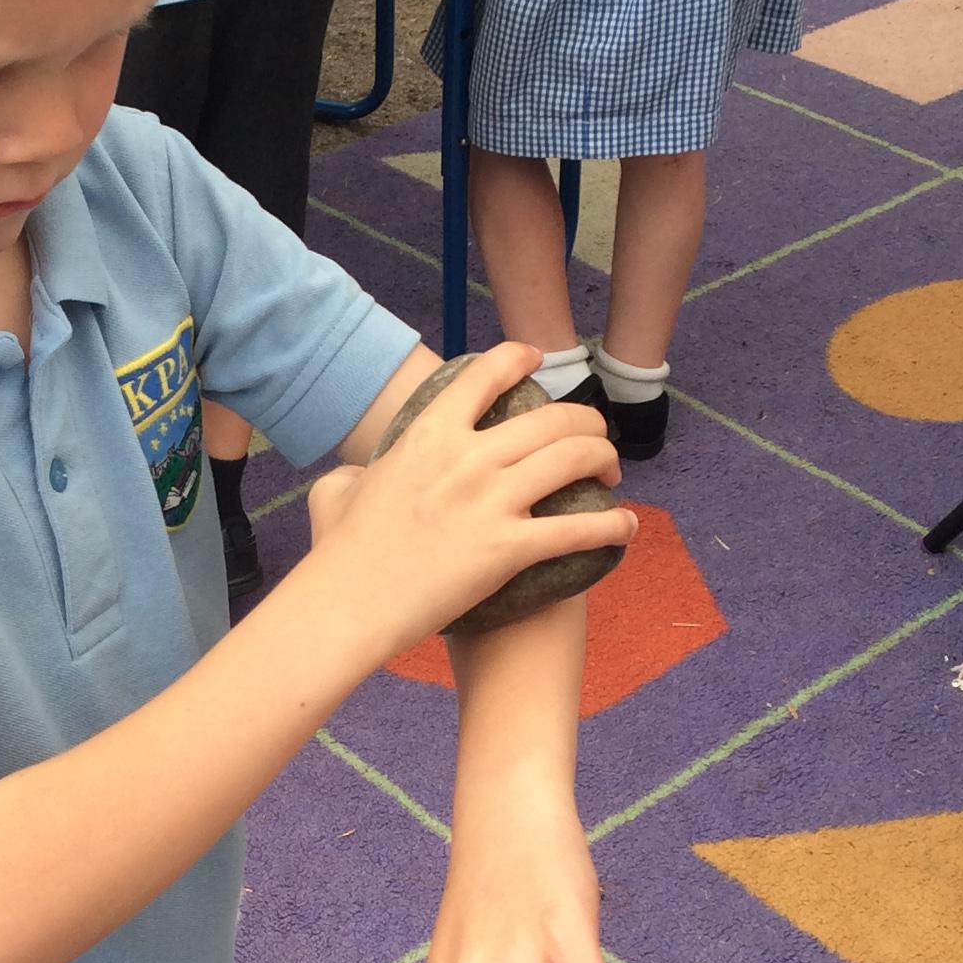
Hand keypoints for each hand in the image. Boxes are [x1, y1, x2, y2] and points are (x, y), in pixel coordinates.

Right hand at [306, 342, 633, 660]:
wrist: (350, 603)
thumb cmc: (338, 552)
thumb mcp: (337, 489)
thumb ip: (358, 470)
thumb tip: (361, 475)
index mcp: (429, 433)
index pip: (487, 374)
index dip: (521, 360)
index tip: (537, 363)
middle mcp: (470, 457)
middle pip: (553, 418)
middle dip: (586, 422)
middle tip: (593, 440)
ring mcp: (493, 501)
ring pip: (575, 459)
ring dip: (604, 461)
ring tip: (609, 476)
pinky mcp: (511, 549)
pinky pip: (579, 529)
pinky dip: (613, 526)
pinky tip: (625, 527)